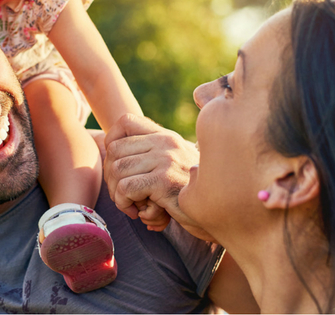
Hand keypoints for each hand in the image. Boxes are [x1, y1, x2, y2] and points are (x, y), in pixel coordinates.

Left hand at [103, 114, 197, 231]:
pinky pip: (126, 188)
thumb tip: (110, 147)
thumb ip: (151, 155)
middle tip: (122, 196)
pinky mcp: (165, 180)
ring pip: (117, 170)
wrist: (224, 211)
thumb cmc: (193, 194)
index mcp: (166, 136)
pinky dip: (124, 203)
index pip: (125, 122)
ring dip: (117, 194)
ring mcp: (166, 159)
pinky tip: (138, 213)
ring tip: (131, 206)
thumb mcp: (174, 166)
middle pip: (114, 150)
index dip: (111, 143)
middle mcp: (166, 142)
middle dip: (111, 177)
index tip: (116, 167)